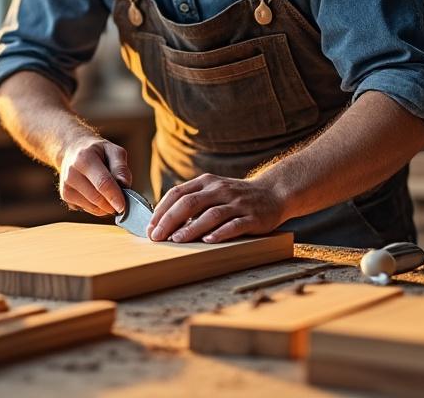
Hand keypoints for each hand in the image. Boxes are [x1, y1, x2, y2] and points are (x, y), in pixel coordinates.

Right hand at [56, 137, 130, 216]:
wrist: (72, 150)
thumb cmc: (96, 151)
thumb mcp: (113, 150)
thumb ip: (121, 168)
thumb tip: (125, 185)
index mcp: (84, 158)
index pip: (102, 183)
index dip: (114, 196)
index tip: (123, 206)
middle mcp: (71, 173)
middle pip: (97, 198)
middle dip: (112, 204)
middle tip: (122, 199)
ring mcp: (66, 187)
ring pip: (93, 207)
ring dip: (106, 206)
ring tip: (108, 192)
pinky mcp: (66, 197)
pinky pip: (88, 209)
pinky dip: (98, 206)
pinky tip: (97, 193)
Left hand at [147, 174, 285, 242]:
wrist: (274, 192)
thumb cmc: (236, 197)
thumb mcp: (213, 191)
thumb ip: (192, 202)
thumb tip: (164, 222)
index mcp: (206, 182)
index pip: (177, 193)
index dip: (161, 210)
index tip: (149, 227)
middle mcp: (220, 190)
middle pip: (190, 203)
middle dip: (170, 220)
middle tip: (157, 236)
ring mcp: (237, 203)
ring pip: (210, 214)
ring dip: (191, 228)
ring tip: (177, 240)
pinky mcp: (252, 217)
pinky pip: (234, 225)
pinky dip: (220, 233)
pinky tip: (208, 241)